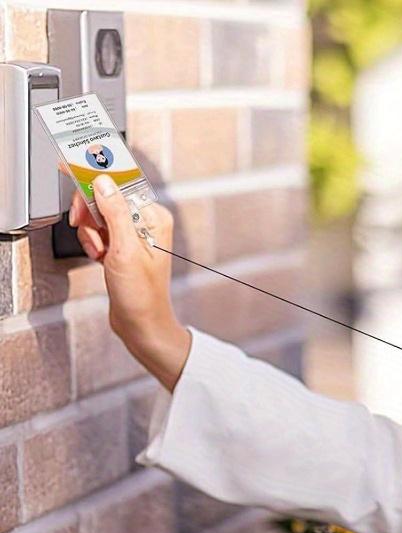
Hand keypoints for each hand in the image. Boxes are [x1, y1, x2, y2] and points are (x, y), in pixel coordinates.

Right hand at [66, 168, 190, 391]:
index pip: (121, 184)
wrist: (141, 325)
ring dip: (92, 235)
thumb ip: (115, 213)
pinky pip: (98, 234)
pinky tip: (101, 260)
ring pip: (98, 217)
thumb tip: (105, 182)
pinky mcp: (122, 248)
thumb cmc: (142, 295)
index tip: (72, 164)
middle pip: (106, 198)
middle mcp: (147, 224)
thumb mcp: (125, 251)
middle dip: (92, 216)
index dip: (96, 179)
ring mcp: (133, 236)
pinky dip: (94, 245)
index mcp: (154, 218)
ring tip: (103, 254)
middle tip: (91, 231)